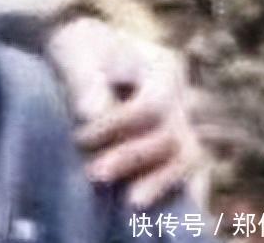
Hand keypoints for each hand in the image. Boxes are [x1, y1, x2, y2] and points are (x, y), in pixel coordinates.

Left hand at [47, 17, 202, 208]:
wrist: (82, 53)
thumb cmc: (77, 47)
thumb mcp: (75, 52)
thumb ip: (84, 80)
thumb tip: (90, 113)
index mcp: (164, 67)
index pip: (151, 107)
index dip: (117, 125)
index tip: (80, 137)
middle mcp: (181, 96)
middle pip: (172, 135)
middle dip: (134, 158)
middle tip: (95, 175)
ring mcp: (180, 120)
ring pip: (188, 157)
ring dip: (160, 182)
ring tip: (130, 203)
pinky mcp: (171, 141)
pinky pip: (185, 171)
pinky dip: (179, 192)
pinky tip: (165, 217)